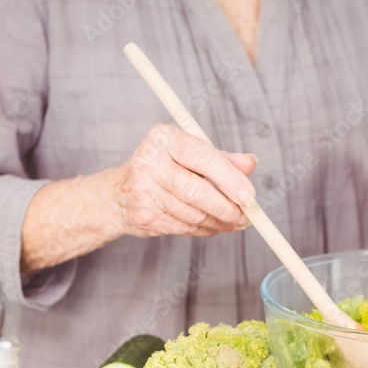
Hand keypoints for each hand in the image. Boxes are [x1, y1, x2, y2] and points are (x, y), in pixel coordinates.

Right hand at [114, 124, 256, 237]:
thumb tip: (250, 163)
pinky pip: (186, 227)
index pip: (204, 158)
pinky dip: (206, 229)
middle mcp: (150, 162)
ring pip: (195, 213)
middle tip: (247, 216)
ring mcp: (145, 191)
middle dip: (229, 208)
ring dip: (220, 222)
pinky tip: (214, 225)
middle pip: (199, 191)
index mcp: (164, 138)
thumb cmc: (162, 169)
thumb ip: (221, 158)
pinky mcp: (146, 216)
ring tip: (234, 221)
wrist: (117, 194)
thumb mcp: (189, 154)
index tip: (250, 196)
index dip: (231, 179)